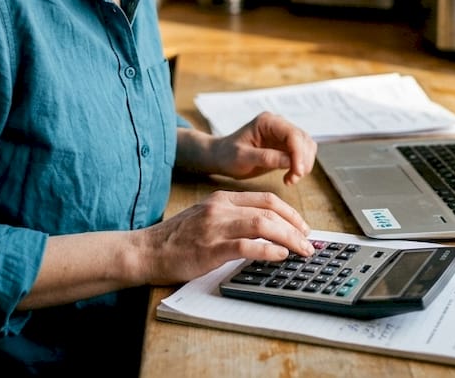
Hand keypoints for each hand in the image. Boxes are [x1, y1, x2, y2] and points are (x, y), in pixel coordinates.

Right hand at [136, 190, 313, 284]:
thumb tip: (264, 231)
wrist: (146, 251)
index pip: (265, 199)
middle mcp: (221, 208)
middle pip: (270, 209)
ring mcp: (216, 227)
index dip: (290, 212)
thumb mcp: (205, 218)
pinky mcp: (211, 248)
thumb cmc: (175, 240)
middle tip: (308, 242)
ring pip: (263, 225)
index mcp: (221, 199)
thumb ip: (232, 219)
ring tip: (301, 251)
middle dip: (295, 225)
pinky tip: (279, 256)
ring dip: (288, 238)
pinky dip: (268, 251)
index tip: (302, 227)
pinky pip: (247, 246)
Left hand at [189, 111, 316, 184]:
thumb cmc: (227, 155)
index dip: (298, 153)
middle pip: (303, 140)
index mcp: (267, 122)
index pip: (292, 134)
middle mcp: (278, 125)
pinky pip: (301, 155)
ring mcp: (282, 135)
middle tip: (293, 179)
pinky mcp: (285, 147)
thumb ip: (266, 157)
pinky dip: (300, 167)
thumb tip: (290, 161)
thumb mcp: (242, 157)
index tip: (297, 172)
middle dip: (302, 161)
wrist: (221, 157)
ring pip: (306, 147)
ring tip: (290, 180)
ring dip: (303, 165)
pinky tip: (289, 178)